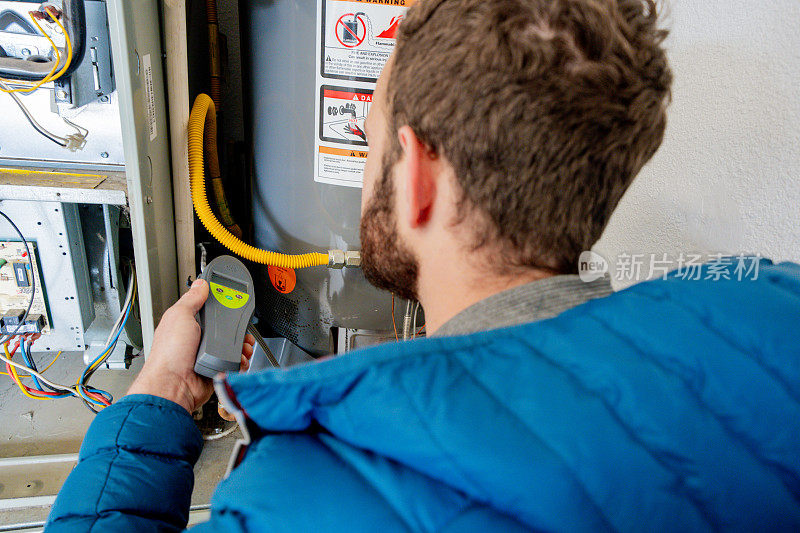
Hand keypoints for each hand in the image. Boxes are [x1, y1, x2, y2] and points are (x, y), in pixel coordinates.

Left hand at [127, 278, 254, 412]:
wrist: (175, 385)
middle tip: (242, 325)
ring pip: (233, 345)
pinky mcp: (217, 368)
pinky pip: (235, 361)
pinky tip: (240, 357)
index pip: (208, 308)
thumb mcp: (179, 316)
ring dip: (242, 344)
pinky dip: (241, 360)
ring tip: (243, 344)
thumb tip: (200, 284)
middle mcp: (198, 339)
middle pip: (225, 327)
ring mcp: (209, 355)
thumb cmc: (169, 353)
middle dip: (237, 326)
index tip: (233, 298)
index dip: (221, 303)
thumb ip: (191, 299)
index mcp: (187, 324)